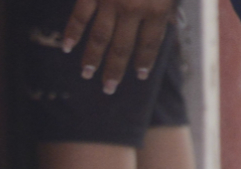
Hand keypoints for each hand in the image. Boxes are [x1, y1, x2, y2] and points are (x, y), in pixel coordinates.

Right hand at [62, 0, 176, 93]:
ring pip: (100, 37)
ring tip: (87, 74)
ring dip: (92, 58)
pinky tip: (67, 47)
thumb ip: (171, 3)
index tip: (140, 75)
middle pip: (122, 48)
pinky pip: (80, 15)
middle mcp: (132, 9)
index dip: (145, 60)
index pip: (150, 42)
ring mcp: (109, 1)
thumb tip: (172, 21)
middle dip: (115, 70)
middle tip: (109, 88)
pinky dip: (72, 32)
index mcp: (157, 7)